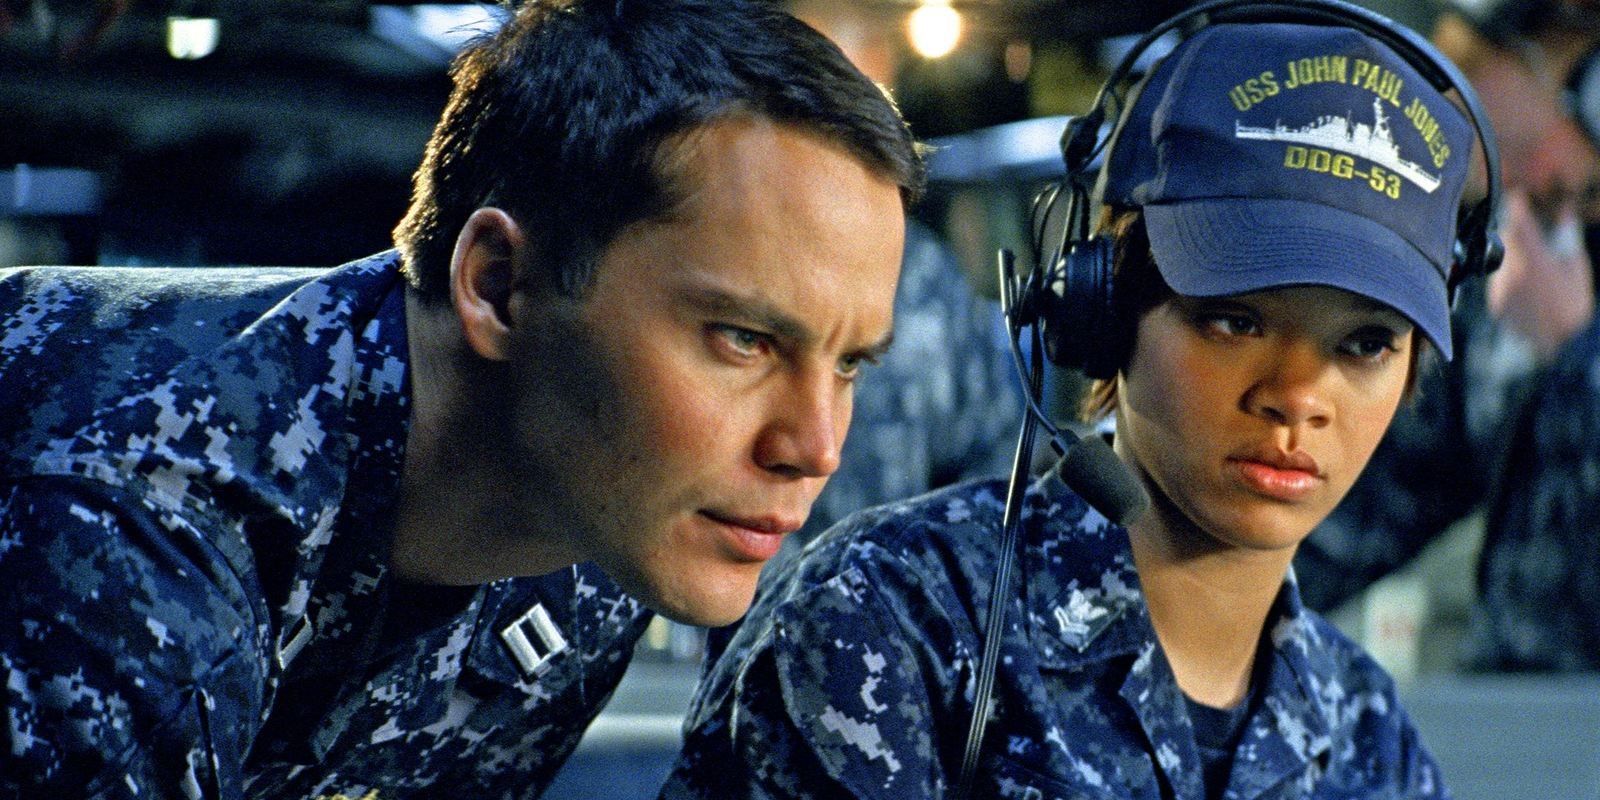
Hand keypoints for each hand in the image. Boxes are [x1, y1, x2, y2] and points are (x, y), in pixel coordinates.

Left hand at [1487, 188, 1595, 359]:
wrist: (1559, 348)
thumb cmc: (1574, 306)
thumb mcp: (1577, 269)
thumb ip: (1568, 239)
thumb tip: (1565, 215)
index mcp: (1533, 258)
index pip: (1517, 222)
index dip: (1516, 205)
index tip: (1517, 196)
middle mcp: (1510, 270)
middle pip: (1504, 239)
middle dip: (1513, 230)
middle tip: (1523, 224)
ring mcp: (1499, 287)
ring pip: (1499, 259)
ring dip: (1511, 254)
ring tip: (1530, 260)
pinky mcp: (1495, 302)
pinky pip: (1498, 280)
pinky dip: (1508, 276)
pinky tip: (1526, 283)